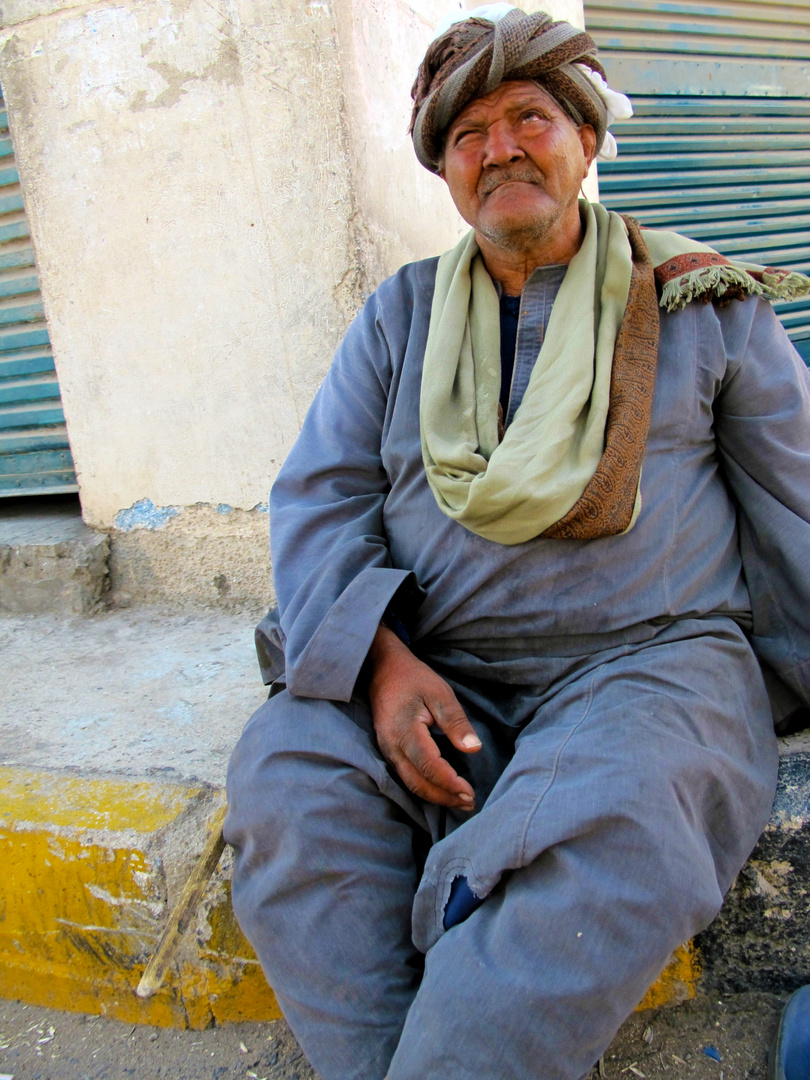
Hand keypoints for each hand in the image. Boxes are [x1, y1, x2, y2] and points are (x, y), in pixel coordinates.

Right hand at [366, 624, 480, 808]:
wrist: (381, 669)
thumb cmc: (413, 679)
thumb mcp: (439, 693)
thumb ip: (456, 722)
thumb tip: (474, 749)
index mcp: (404, 731)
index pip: (429, 766)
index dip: (449, 783)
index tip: (470, 792)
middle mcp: (391, 747)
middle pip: (418, 783)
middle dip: (444, 797)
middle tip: (469, 803)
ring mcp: (386, 751)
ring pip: (410, 784)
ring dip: (435, 796)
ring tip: (459, 800)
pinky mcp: (387, 751)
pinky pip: (405, 777)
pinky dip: (425, 788)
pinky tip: (442, 788)